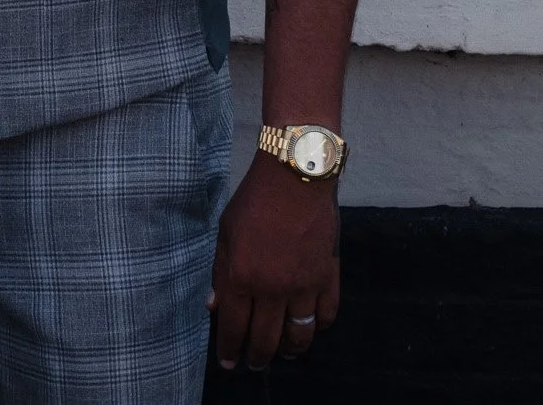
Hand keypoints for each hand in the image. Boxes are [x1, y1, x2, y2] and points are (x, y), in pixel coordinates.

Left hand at [208, 153, 339, 370]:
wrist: (295, 177)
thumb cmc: (254, 201)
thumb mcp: (225, 234)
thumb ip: (220, 273)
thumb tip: (214, 306)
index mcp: (242, 277)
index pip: (234, 328)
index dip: (229, 350)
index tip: (227, 363)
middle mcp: (273, 289)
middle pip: (266, 339)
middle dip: (257, 357)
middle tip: (254, 365)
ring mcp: (304, 286)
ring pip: (299, 334)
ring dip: (290, 350)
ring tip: (284, 355)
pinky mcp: (328, 277)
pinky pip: (326, 314)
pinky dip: (319, 327)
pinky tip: (311, 328)